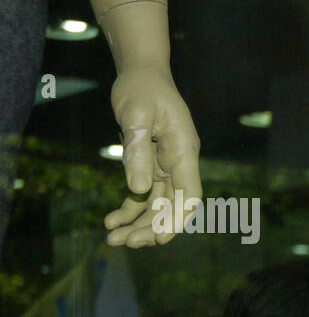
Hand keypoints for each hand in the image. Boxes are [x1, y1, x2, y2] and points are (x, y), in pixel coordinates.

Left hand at [103, 66, 201, 247]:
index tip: (160, 238)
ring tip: (114, 240)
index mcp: (184, 151)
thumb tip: (139, 188)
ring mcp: (166, 167)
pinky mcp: (151, 165)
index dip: (177, 219)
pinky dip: (129, 209)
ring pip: (157, 205)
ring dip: (138, 224)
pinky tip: (111, 222)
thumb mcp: (136, 114)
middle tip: (125, 243)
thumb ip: (138, 150)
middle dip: (151, 227)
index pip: (188, 194)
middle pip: (172, 206)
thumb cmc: (142, 88)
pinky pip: (144, 194)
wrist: (142, 73)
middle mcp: (179, 163)